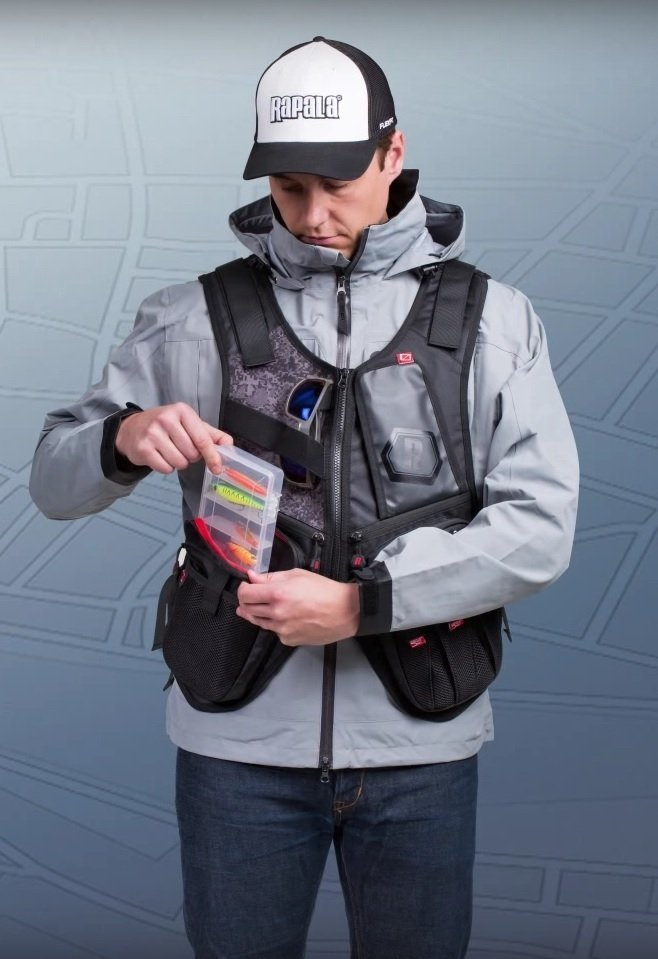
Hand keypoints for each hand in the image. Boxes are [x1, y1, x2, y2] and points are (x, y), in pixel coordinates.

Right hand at [115, 403, 232, 473]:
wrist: (132, 429)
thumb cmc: (166, 426)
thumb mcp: (189, 424)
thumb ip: (210, 435)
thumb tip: (230, 445)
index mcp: (182, 411)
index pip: (202, 439)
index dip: (212, 456)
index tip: (217, 467)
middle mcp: (166, 419)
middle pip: (192, 454)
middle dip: (190, 457)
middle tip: (180, 448)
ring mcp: (153, 434)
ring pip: (179, 463)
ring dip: (178, 463)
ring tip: (169, 451)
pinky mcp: (143, 448)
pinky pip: (165, 468)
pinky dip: (166, 467)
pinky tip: (160, 456)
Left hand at [236, 568, 359, 645]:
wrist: (345, 612)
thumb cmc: (324, 590)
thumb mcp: (297, 575)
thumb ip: (271, 577)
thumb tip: (252, 577)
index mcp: (278, 594)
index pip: (245, 594)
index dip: (242, 588)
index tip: (246, 585)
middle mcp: (277, 613)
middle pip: (247, 609)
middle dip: (246, 601)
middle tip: (251, 596)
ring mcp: (282, 629)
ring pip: (258, 622)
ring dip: (256, 613)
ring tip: (262, 606)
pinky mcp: (288, 640)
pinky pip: (274, 631)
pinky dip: (274, 624)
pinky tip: (284, 618)